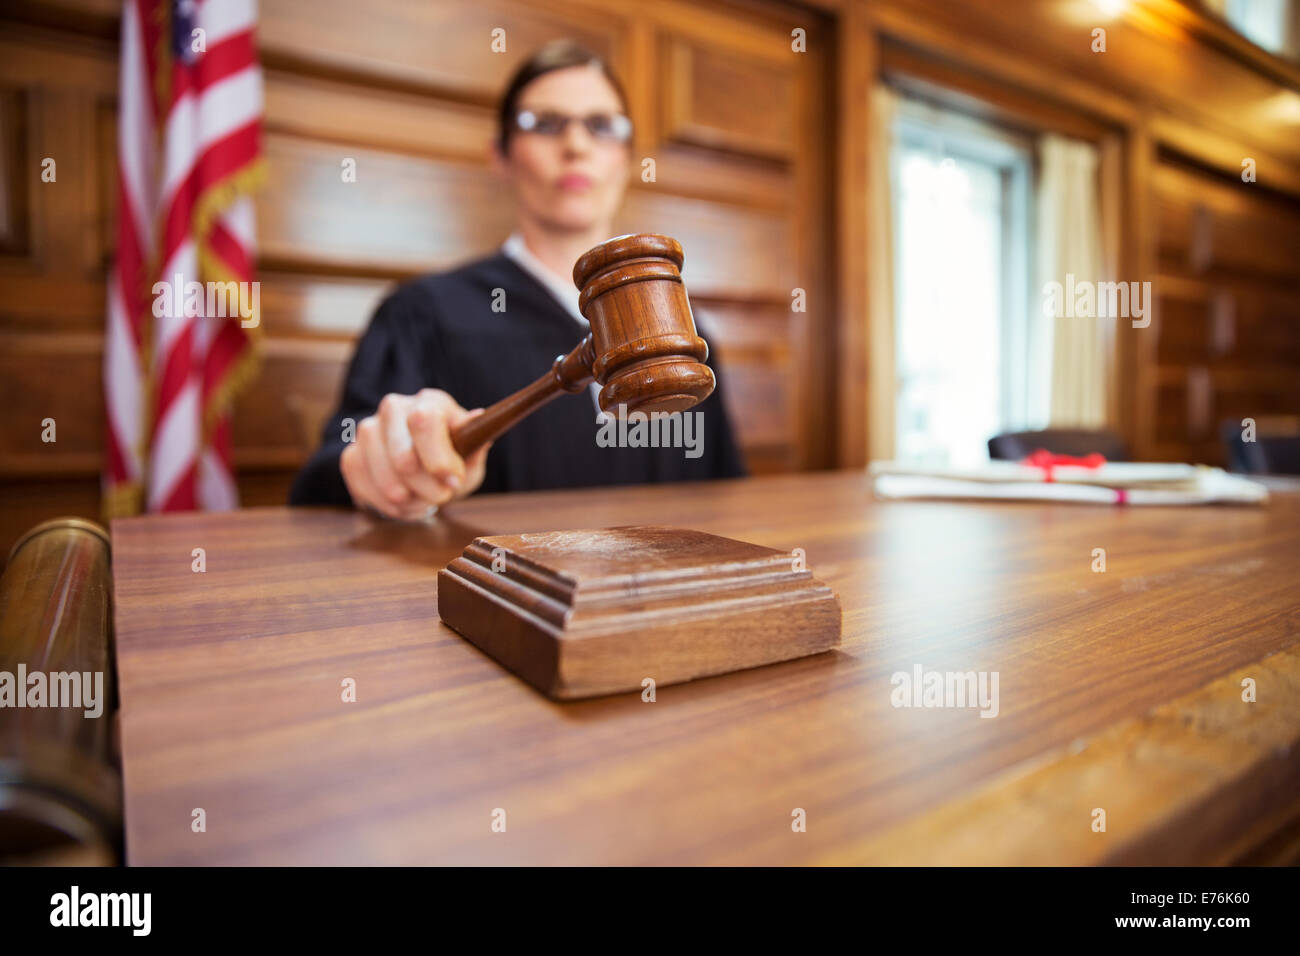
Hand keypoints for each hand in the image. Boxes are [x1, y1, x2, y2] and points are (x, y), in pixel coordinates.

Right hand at [339, 389, 489, 518]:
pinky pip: (365, 489)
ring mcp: (368, 431)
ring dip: (410, 501)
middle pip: (403, 459)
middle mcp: (394, 409)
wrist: (424, 466)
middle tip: (442, 496)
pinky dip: (389, 506)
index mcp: (428, 402)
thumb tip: (477, 418)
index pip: (423, 422)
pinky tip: (405, 503)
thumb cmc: (452, 458)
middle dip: (427, 489)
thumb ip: (475, 446)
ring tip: (425, 501)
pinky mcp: (351, 456)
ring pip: (385, 481)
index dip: (439, 459)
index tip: (453, 482)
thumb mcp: (471, 455)